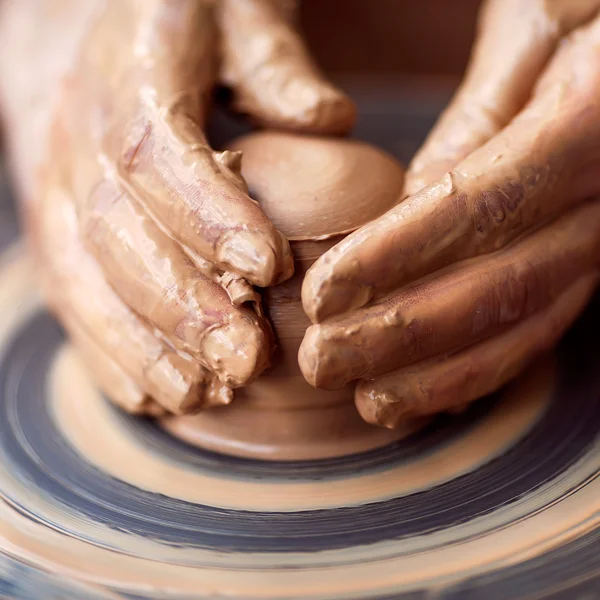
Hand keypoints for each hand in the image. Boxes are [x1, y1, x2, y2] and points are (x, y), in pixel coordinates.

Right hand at [0, 0, 354, 414]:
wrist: (82, 32)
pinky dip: (108, 351)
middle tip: (246, 361)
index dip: (208, 215)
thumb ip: (273, 63)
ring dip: (142, 346)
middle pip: (119, 234)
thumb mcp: (233, 13)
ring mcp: (54, 188)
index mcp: (130, 74)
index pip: (158, 154)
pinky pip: (71, 296)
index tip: (267, 270)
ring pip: (85, 279)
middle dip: (182, 306)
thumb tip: (329, 122)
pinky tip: (150, 395)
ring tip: (199, 395)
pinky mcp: (56, 230)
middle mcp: (77, 137)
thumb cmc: (177, 21)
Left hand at [299, 0, 599, 427]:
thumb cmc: (595, 7)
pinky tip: (428, 395)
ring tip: (366, 402)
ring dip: (438, 376)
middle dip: (400, 337)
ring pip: (522, 327)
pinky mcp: (594, 261)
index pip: (475, 207)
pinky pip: (542, 326)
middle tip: (322, 362)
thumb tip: (413, 199)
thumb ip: (477, 119)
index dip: (392, 259)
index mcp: (588, 125)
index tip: (323, 295)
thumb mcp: (537, 27)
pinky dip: (483, 369)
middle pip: (496, 288)